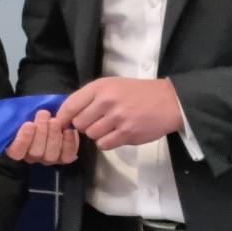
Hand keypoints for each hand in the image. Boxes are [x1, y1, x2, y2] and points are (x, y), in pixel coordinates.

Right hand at [8, 109, 80, 165]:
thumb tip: (20, 112)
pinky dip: (68, 142)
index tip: (29, 124)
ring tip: (55, 120)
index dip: (23, 140)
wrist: (51, 114)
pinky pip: (67, 155)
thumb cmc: (34, 113)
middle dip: (41, 132)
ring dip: (53, 136)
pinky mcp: (64, 157)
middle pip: (35, 153)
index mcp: (17, 148)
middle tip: (44, 114)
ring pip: (51, 156)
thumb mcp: (23, 112)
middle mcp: (32, 156)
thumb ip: (20, 115)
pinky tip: (67, 129)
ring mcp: (48, 158)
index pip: (16, 152)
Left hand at [56, 77, 182, 150]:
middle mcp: (107, 101)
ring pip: (91, 135)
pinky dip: (108, 142)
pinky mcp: (127, 133)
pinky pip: (104, 144)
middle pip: (79, 124)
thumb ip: (90, 97)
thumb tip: (67, 114)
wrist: (170, 101)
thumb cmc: (138, 93)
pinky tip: (118, 134)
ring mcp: (117, 118)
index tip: (61, 123)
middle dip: (85, 125)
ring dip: (98, 134)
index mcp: (101, 87)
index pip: (70, 105)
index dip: (62, 117)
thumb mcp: (113, 85)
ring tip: (111, 126)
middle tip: (98, 122)